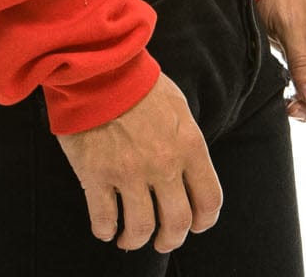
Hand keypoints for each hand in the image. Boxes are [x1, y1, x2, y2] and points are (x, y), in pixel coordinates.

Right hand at [57, 72, 222, 252]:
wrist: (99, 65)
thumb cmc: (138, 83)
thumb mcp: (177, 107)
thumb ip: (186, 142)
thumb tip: (189, 172)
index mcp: (189, 145)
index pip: (209, 200)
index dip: (203, 221)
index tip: (194, 225)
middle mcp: (163, 164)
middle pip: (177, 223)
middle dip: (170, 240)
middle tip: (162, 240)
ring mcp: (129, 171)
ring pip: (140, 229)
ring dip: (135, 240)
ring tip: (128, 238)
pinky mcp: (96, 173)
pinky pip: (104, 220)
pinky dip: (105, 231)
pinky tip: (105, 228)